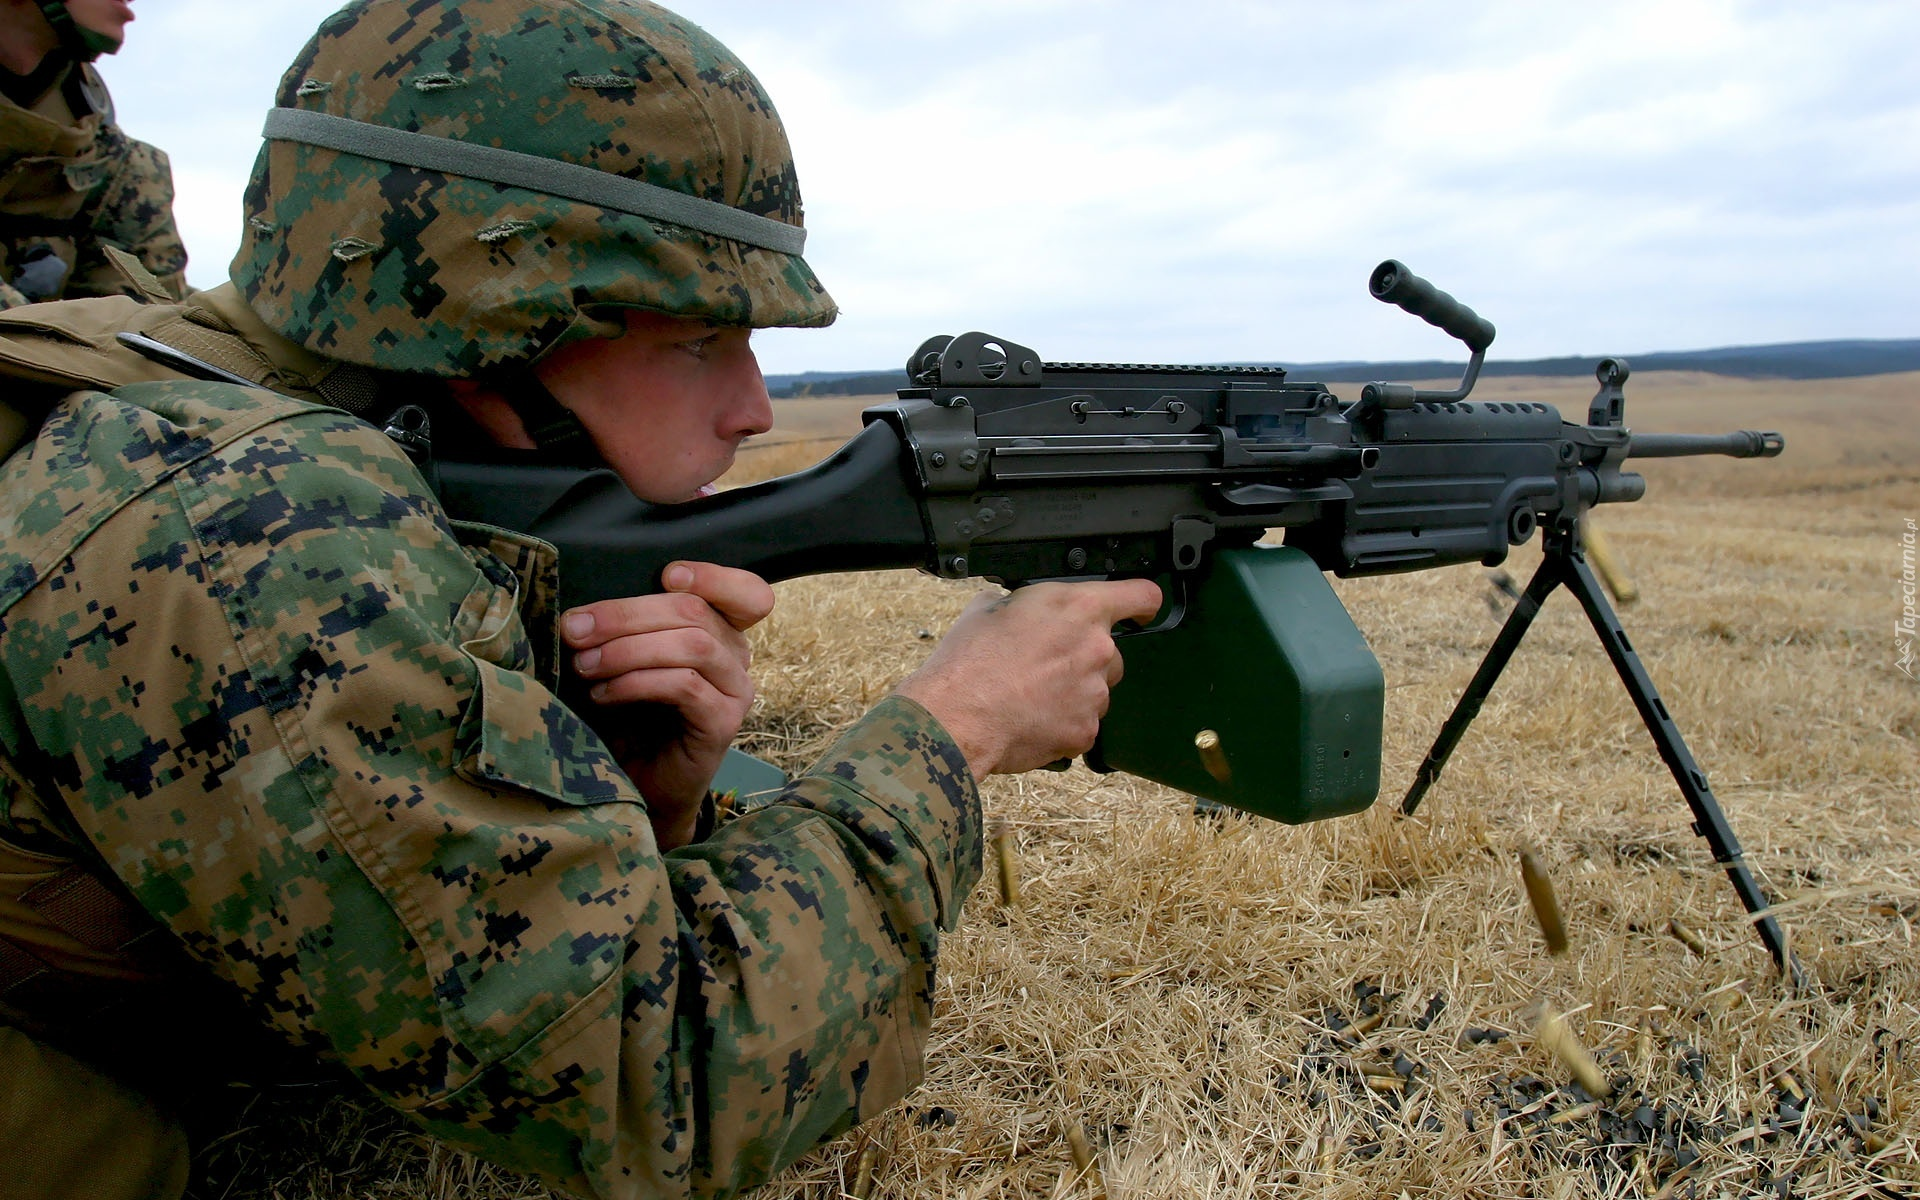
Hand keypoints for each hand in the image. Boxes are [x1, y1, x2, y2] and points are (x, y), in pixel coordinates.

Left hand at [561, 561, 774, 847]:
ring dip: (628, 649)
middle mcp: (737, 657)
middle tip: (575, 628)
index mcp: (721, 633)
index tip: (667, 574)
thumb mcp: (627, 662)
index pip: (747, 593)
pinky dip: (637, 683)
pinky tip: (604, 694)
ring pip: (692, 645)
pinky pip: (685, 686)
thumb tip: (578, 614)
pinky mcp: (723, 724)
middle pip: (695, 611)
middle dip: (626, 615)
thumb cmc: (630, 718)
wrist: (640, 786)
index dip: (714, 575)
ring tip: (585, 665)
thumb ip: (623, 631)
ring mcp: (736, 691)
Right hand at [893, 579, 1162, 776]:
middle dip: (1084, 659)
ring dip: (1073, 693)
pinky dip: (1062, 724)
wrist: (955, 717)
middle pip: (1110, 652)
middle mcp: (1096, 648)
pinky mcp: (1085, 731)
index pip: (1141, 596)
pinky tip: (1029, 719)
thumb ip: (1025, 604)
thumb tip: (1025, 609)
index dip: (1142, 604)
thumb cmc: (967, 662)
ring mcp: (1094, 693)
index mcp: (1078, 608)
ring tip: (1029, 696)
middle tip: (1044, 666)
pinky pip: (1082, 725)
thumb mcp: (991, 607)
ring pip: (1096, 691)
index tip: (1140, 612)